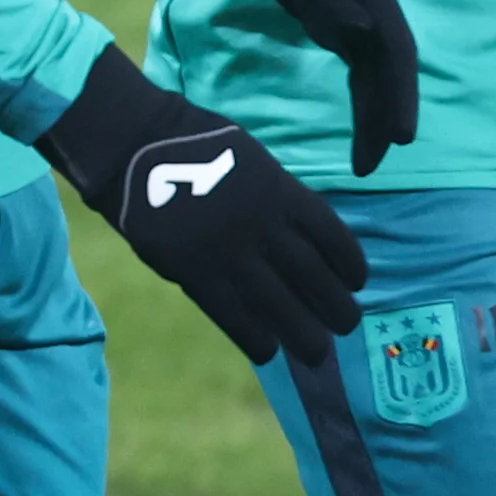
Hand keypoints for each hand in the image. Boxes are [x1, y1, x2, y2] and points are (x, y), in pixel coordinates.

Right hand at [44, 47, 366, 363]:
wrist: (137, 144)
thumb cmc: (196, 144)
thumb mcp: (253, 158)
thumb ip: (279, 196)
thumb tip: (302, 234)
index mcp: (282, 192)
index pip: (332, 237)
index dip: (350, 264)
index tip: (358, 283)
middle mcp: (264, 226)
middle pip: (314, 278)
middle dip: (336, 307)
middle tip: (347, 325)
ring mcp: (230, 253)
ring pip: (280, 306)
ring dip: (304, 335)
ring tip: (317, 352)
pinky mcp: (195, 273)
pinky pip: (234, 316)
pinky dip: (256, 338)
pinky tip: (269, 351)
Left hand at [234, 0, 419, 176]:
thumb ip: (331, 1)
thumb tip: (365, 34)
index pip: (396, 53)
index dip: (401, 96)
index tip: (402, 138)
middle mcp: (375, 6)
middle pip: (390, 69)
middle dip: (387, 116)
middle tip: (372, 164)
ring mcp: (361, 11)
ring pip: (377, 70)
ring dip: (375, 111)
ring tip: (366, 156)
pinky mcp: (343, 15)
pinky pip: (361, 62)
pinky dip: (363, 92)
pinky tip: (362, 115)